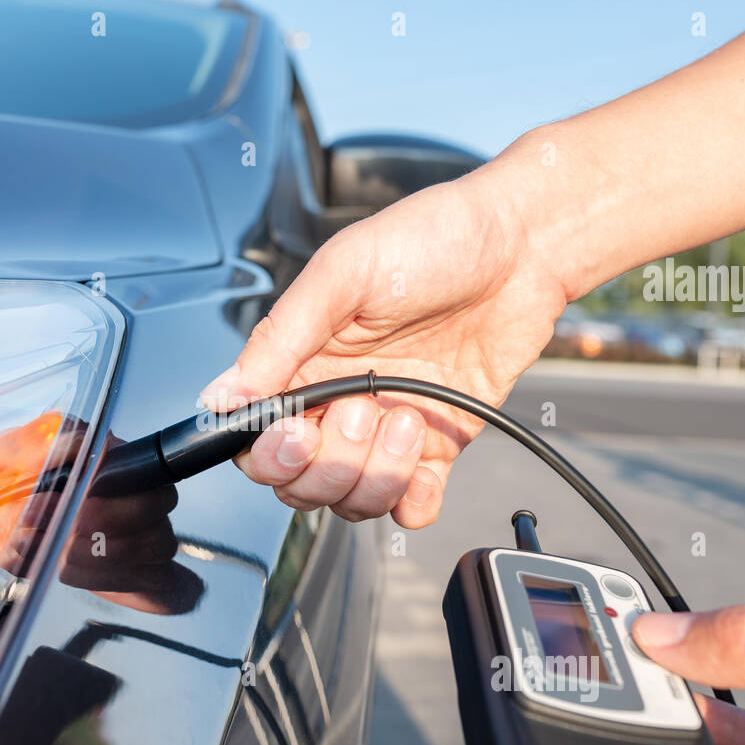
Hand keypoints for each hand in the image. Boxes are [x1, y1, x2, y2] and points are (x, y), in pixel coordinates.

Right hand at [200, 168, 567, 527]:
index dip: (269, 453)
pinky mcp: (437, 446)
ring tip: (408, 418)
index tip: (298, 432)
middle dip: (329, 465)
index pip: (256, 439)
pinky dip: (413, 500)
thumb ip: (280, 338)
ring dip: (376, 475)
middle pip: (299, 482)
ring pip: (350, 500)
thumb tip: (221, 396)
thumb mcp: (343, 274)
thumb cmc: (433, 239)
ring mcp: (386, 430)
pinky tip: (424, 461)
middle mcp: (338, 402)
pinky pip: (410, 505)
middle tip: (365, 410)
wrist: (523, 246)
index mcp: (302, 363)